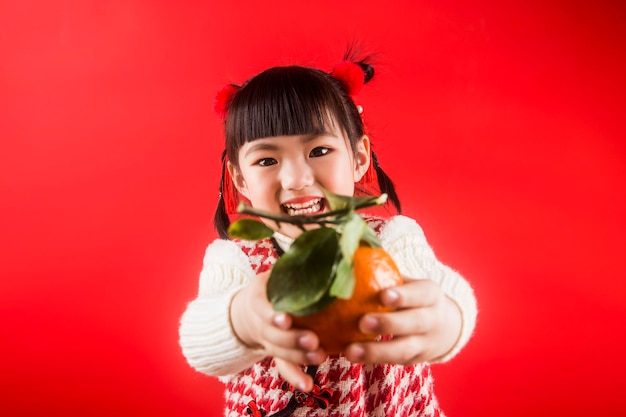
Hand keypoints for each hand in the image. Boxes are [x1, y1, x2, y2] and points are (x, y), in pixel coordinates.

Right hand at [230, 271, 327, 391]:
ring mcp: (267, 341)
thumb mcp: (274, 273)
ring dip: (299, 357)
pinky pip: (283, 367)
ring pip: (279, 352)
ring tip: (320, 356)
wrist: (246, 312)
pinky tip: (309, 385)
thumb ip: (293, 266)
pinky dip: (295, 377)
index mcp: (258, 301)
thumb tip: (326, 246)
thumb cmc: (270, 287)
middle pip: (273, 335)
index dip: (272, 315)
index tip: (285, 317)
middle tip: (313, 339)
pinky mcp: (276, 353)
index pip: (262, 309)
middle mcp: (260, 324)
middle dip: (292, 339)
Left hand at [343, 278, 461, 364]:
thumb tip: (350, 256)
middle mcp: (432, 319)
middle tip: (363, 322)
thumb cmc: (414, 298)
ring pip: (404, 349)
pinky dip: (372, 360)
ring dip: (376, 351)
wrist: (446, 328)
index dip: (403, 295)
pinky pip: (393, 362)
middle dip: (388, 324)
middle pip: (414, 323)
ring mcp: (425, 343)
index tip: (384, 295)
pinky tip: (351, 355)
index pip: (420, 293)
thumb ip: (387, 273)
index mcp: (430, 294)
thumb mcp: (410, 284)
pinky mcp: (413, 360)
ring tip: (351, 351)